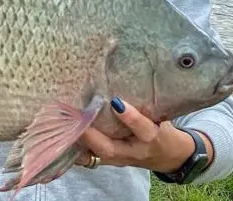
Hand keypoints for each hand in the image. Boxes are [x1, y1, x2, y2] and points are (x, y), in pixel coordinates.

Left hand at [76, 97, 212, 173]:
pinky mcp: (110, 161)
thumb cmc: (162, 128)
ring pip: (97, 155)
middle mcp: (134, 151)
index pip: (143, 129)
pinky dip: (78, 150)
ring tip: (65, 126)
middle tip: (78, 119)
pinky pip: (91, 159)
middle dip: (93, 135)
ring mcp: (120, 159)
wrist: (169, 156)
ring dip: (81, 141)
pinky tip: (63, 139)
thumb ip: (148, 101)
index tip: (117, 102)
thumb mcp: (162, 115)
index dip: (131, 118)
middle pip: (112, 149)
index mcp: (152, 137)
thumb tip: (131, 71)